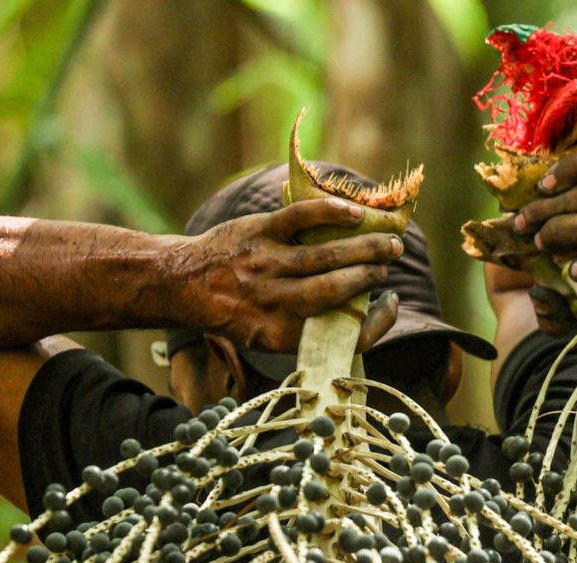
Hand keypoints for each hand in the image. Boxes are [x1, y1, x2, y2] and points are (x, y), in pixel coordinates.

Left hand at [175, 198, 404, 351]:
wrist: (185, 283)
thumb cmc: (237, 310)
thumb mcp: (268, 335)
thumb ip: (309, 327)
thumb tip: (361, 308)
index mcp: (284, 334)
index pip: (345, 334)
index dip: (379, 322)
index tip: (390, 302)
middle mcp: (276, 302)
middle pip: (339, 290)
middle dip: (372, 274)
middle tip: (389, 262)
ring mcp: (267, 264)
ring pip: (326, 255)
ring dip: (365, 247)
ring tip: (388, 242)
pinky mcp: (258, 231)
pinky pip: (300, 218)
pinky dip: (330, 213)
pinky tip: (355, 214)